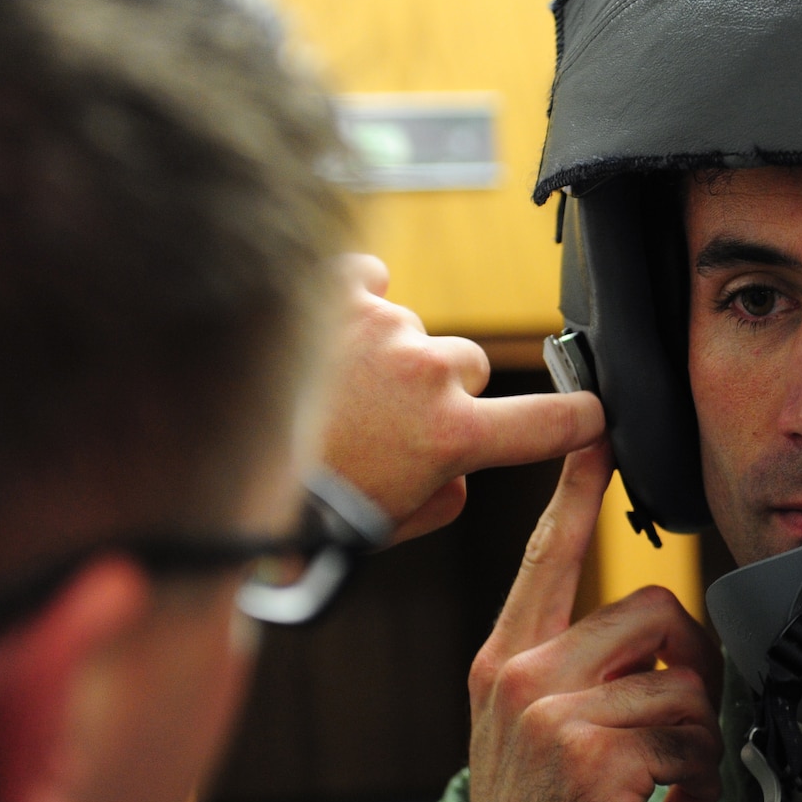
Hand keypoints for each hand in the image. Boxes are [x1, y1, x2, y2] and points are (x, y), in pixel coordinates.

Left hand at [319, 254, 604, 542]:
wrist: (206, 473)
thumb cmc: (301, 508)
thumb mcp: (399, 522)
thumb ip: (452, 489)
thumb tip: (463, 464)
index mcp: (451, 435)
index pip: (550, 422)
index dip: (583, 419)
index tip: (595, 414)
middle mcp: (427, 372)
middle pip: (468, 366)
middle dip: (440, 391)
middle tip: (385, 422)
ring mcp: (384, 326)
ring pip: (413, 331)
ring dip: (386, 354)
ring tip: (330, 391)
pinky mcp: (337, 293)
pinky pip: (370, 280)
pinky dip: (359, 300)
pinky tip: (331, 330)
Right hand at [431, 442, 723, 801]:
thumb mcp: (531, 739)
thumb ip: (575, 678)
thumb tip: (658, 651)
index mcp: (506, 659)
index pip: (546, 554)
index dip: (577, 489)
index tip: (597, 432)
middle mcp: (523, 674)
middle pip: (655, 611)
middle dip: (695, 668)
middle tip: (688, 723)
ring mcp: (555, 714)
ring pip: (682, 681)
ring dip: (701, 741)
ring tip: (675, 780)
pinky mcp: (593, 757)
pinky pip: (689, 736)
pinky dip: (700, 780)